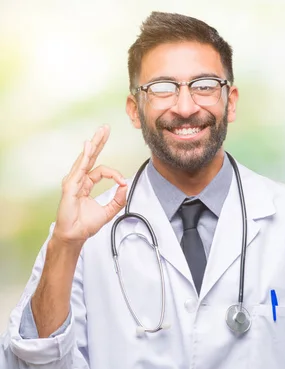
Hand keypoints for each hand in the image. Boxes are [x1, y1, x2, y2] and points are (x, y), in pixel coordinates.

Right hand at [52, 125, 127, 245]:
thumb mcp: (109, 211)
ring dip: (94, 144)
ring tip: (100, 132)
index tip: (122, 181)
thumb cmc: (85, 224)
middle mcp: (79, 180)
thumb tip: (125, 187)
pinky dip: (84, 157)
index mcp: (86, 184)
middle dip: (99, 141)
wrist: (75, 235)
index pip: (101, 170)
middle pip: (90, 156)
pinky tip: (88, 146)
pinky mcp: (70, 187)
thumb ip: (119, 199)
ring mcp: (73, 182)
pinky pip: (79, 169)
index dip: (115, 174)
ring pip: (85, 159)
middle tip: (105, 128)